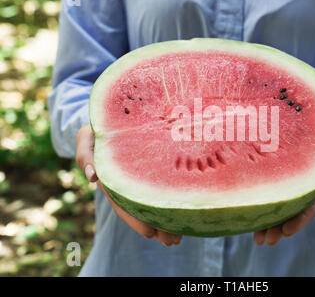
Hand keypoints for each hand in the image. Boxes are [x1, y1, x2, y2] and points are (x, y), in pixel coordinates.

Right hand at [75, 124, 181, 245]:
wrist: (112, 122)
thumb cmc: (99, 130)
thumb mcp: (86, 138)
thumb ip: (85, 155)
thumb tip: (92, 177)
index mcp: (112, 181)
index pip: (123, 206)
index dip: (136, 220)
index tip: (150, 233)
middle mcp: (125, 186)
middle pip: (140, 212)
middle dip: (155, 227)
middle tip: (172, 241)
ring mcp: (136, 183)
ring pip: (149, 207)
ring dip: (163, 223)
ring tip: (179, 238)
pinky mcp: (149, 177)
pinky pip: (157, 196)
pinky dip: (167, 209)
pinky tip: (180, 222)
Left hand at [253, 149, 314, 245]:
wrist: (314, 127)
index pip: (309, 207)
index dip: (299, 220)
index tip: (287, 231)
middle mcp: (302, 189)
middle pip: (291, 214)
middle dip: (279, 229)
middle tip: (268, 241)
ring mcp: (289, 186)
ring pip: (278, 210)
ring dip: (269, 227)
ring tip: (259, 240)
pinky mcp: (276, 179)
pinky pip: (268, 197)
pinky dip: (260, 211)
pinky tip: (250, 222)